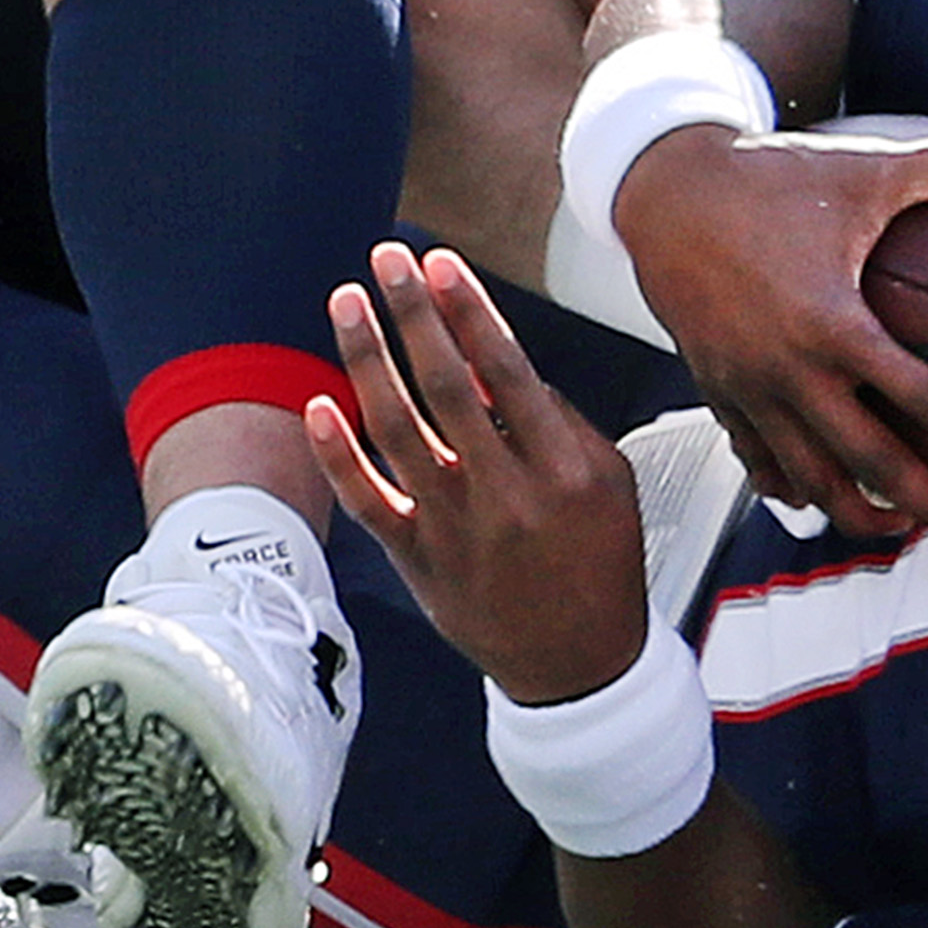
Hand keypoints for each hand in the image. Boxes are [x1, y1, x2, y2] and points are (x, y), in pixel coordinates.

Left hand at [307, 241, 647, 704]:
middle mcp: (505, 495)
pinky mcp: (417, 560)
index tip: (442, 266)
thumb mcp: (610, 483)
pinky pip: (367, 500)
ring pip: (396, 428)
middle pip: (445, 385)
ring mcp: (454, 529)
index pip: (507, 371)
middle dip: (412, 312)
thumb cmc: (598, 563)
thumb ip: (559, 420)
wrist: (578, 666)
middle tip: (387, 261)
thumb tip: (494, 361)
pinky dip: (338, 453)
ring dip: (367, 357)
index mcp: (563, 469)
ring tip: (347, 304)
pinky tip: (317, 403)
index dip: (469, 311)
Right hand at [615, 120, 927, 535]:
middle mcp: (788, 371)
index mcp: (832, 324)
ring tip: (908, 522)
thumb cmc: (767, 178)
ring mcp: (749, 391)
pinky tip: (826, 494)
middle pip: (871, 466)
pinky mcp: (719, 395)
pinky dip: (796, 490)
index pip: (925, 398)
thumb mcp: (865, 170)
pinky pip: (760, 464)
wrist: (665, 193)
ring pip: (812, 484)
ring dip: (865, 515)